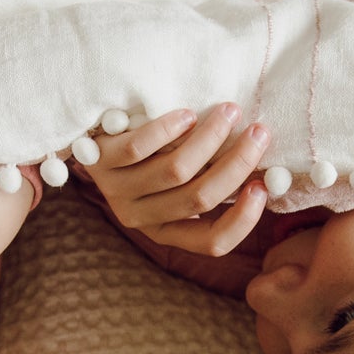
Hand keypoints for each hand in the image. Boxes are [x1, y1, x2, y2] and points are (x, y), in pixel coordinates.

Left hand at [79, 102, 270, 255]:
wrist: (89, 137)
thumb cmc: (149, 156)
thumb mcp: (179, 179)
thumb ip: (212, 178)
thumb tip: (264, 168)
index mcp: (166, 230)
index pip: (209, 243)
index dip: (241, 219)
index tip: (263, 187)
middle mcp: (141, 218)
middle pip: (199, 199)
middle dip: (237, 164)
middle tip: (260, 133)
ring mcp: (118, 191)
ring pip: (175, 171)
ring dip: (210, 138)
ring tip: (230, 111)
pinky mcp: (100, 161)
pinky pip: (139, 148)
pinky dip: (169, 129)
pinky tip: (188, 114)